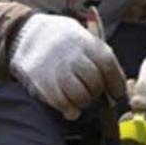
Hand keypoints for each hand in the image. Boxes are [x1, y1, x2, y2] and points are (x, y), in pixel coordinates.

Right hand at [8, 14, 125, 119]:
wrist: (26, 34)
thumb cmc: (62, 39)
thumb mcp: (83, 37)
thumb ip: (99, 56)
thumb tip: (119, 83)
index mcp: (86, 42)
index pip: (108, 65)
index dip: (116, 83)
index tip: (117, 92)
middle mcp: (72, 55)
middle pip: (95, 82)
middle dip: (98, 92)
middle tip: (94, 93)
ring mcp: (57, 69)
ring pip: (80, 95)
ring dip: (84, 101)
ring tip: (81, 98)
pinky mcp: (42, 81)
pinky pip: (62, 103)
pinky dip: (70, 110)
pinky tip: (71, 109)